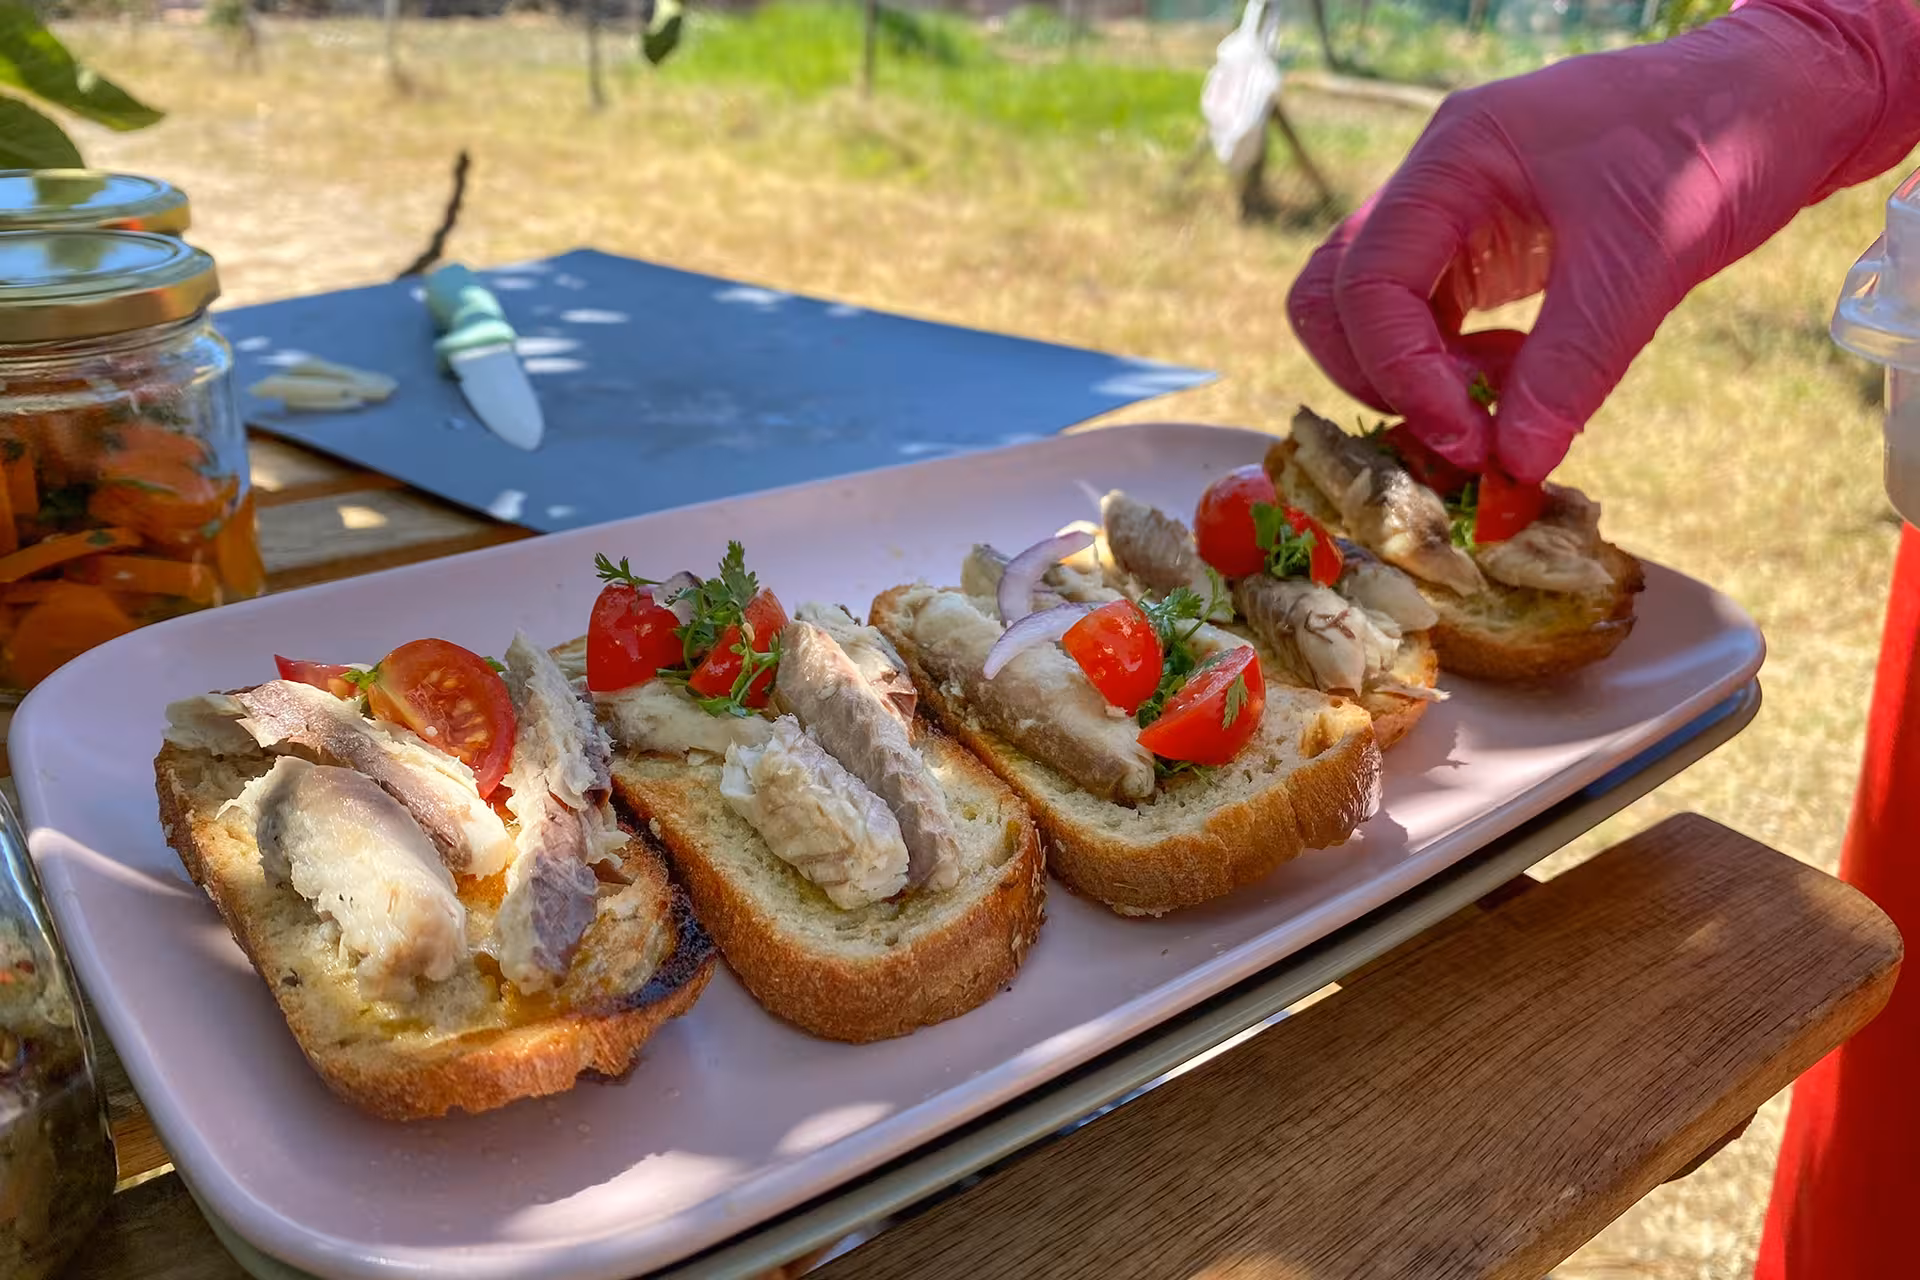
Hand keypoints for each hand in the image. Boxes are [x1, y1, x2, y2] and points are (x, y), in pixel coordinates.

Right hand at [1286, 0, 1919, 483]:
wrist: (1776, 103)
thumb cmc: (1715, 145)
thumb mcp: (1645, 261)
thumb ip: (1570, 367)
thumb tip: (1513, 465)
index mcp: (1455, 158)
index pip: (1367, 282)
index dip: (1401, 375)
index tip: (1467, 442)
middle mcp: (1434, 182)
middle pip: (1334, 297)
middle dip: (1383, 378)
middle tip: (1462, 429)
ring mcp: (1451, 214)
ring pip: (1369, 315)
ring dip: (1416, 377)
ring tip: (1499, 402)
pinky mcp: (1478, 245)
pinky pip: (1424, 320)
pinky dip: (1451, 368)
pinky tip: (1516, 375)